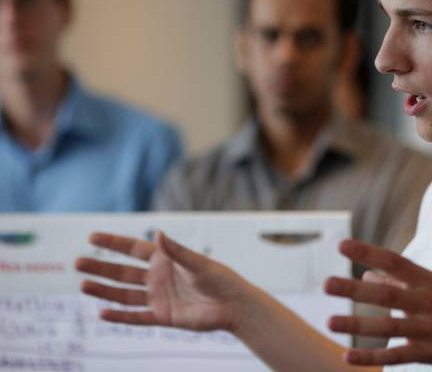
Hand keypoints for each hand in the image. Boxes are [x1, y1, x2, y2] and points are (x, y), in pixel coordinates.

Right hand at [75, 231, 251, 331]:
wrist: (233, 305)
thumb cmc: (219, 278)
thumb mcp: (197, 263)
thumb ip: (176, 251)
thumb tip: (158, 234)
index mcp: (165, 259)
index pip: (133, 249)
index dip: (113, 243)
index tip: (92, 236)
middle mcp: (158, 277)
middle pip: (123, 271)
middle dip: (101, 266)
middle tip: (77, 262)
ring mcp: (158, 297)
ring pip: (124, 294)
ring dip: (104, 290)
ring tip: (83, 285)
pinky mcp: (162, 317)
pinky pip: (136, 317)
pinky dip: (120, 316)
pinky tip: (102, 314)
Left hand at [324, 240, 431, 371]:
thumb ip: (403, 281)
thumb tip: (369, 274)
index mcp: (430, 282)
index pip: (395, 261)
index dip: (368, 253)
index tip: (342, 246)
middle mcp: (428, 303)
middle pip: (387, 294)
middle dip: (354, 290)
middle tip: (326, 285)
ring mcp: (429, 329)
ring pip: (388, 326)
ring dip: (358, 326)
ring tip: (331, 322)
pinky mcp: (430, 353)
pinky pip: (396, 356)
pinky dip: (372, 358)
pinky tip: (350, 357)